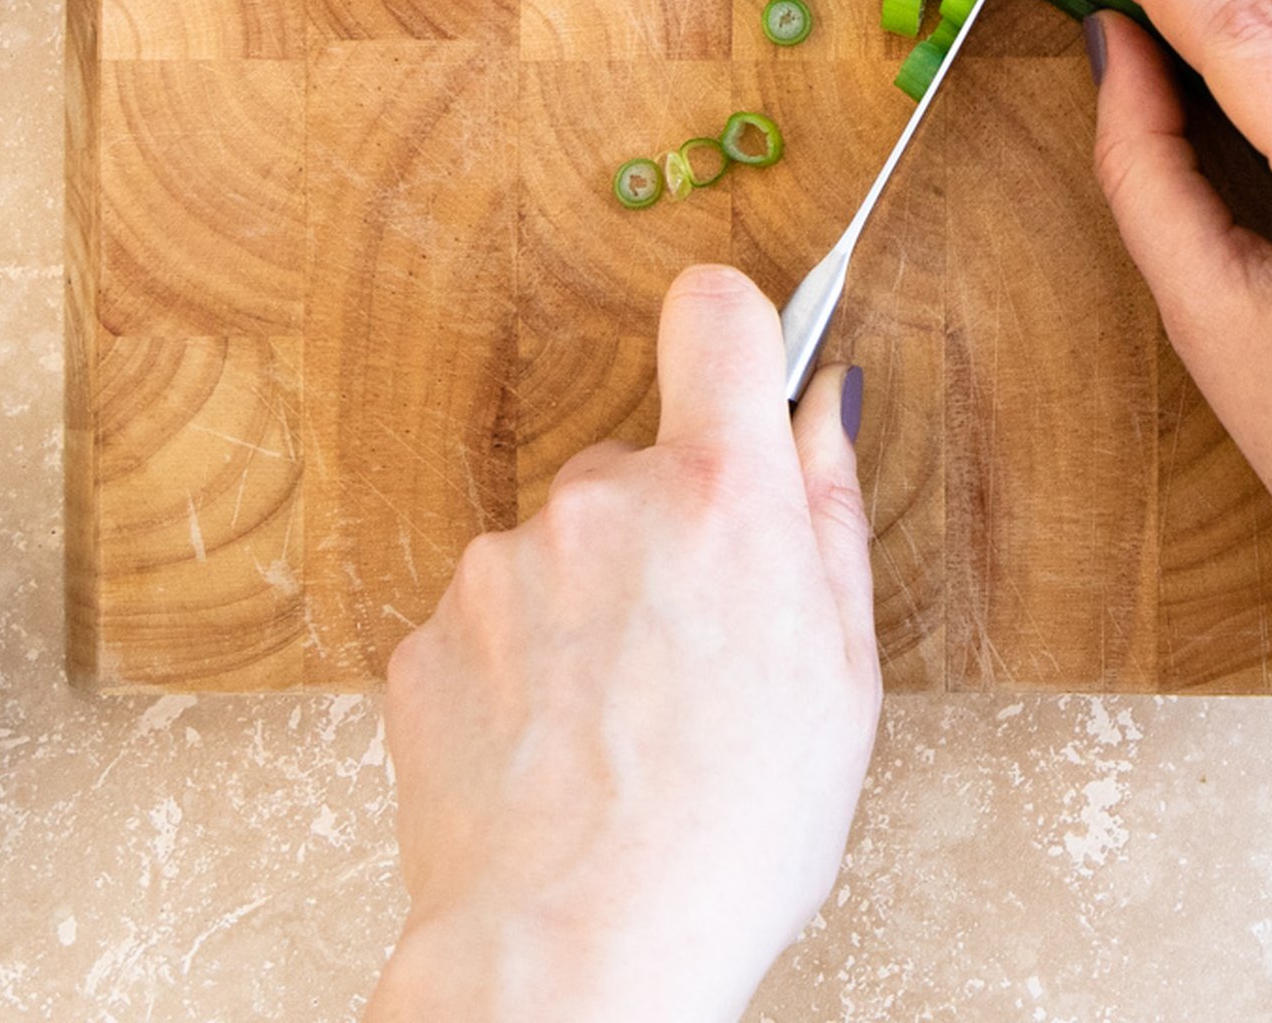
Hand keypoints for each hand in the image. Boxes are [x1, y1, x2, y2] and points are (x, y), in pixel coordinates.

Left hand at [367, 267, 877, 1022]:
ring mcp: (499, 568)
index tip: (741, 381)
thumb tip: (822, 406)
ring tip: (625, 735)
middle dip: (671, 535)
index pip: (716, 316)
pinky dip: (523, 674)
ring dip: (591, 612)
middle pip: (642, 465)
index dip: (733, 336)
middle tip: (700, 661)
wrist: (571, 956)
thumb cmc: (730, 839)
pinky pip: (493, 624)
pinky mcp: (428, 639)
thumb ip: (830, 515)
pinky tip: (559, 760)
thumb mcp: (844, 678)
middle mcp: (600, 502)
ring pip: (562, 550)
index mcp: (720, 496)